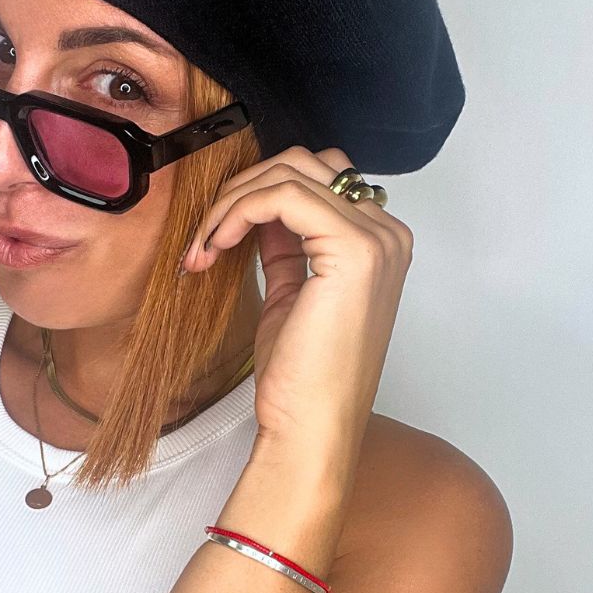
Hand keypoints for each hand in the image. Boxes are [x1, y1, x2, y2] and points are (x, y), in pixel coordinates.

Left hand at [182, 145, 413, 459]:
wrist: (312, 427)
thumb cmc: (302, 378)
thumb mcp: (291, 293)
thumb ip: (286, 245)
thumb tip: (260, 207)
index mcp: (379, 244)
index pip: (318, 179)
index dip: (256, 196)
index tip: (214, 236)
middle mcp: (387, 235)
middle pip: (306, 164)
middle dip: (243, 189)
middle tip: (204, 236)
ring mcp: (376, 240)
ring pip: (290, 173)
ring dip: (233, 201)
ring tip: (205, 245)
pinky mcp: (353, 250)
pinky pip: (283, 195)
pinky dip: (238, 210)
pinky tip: (216, 244)